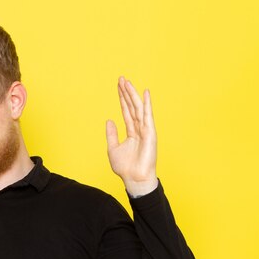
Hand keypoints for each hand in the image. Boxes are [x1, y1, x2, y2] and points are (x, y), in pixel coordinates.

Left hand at [106, 76, 158, 196]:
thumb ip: (111, 134)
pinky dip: (147, 104)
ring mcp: (146, 130)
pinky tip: (145, 93)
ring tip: (127, 82)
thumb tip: (109, 120)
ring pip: (138, 108)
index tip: (119, 86)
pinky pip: (148, 116)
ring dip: (133, 94)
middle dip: (127, 92)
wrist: (134, 179)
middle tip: (121, 78)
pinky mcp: (150, 133)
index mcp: (132, 132)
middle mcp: (139, 129)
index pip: (126, 111)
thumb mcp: (113, 148)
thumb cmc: (125, 168)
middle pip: (132, 106)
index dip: (122, 98)